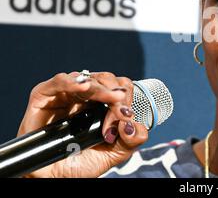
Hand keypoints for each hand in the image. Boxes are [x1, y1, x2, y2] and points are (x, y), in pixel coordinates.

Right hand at [17, 72, 147, 177]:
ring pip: (87, 79)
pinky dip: (72, 82)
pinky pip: (58, 81)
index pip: (121, 88)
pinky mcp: (44, 96)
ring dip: (102, 88)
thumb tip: (133, 124)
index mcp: (103, 104)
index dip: (127, 99)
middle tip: (119, 114)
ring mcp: (65, 94)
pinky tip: (83, 87)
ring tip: (111, 98)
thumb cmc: (81, 164)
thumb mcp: (114, 153)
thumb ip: (132, 139)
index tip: (127, 118)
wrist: (53, 178)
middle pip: (107, 79)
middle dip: (116, 95)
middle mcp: (85, 96)